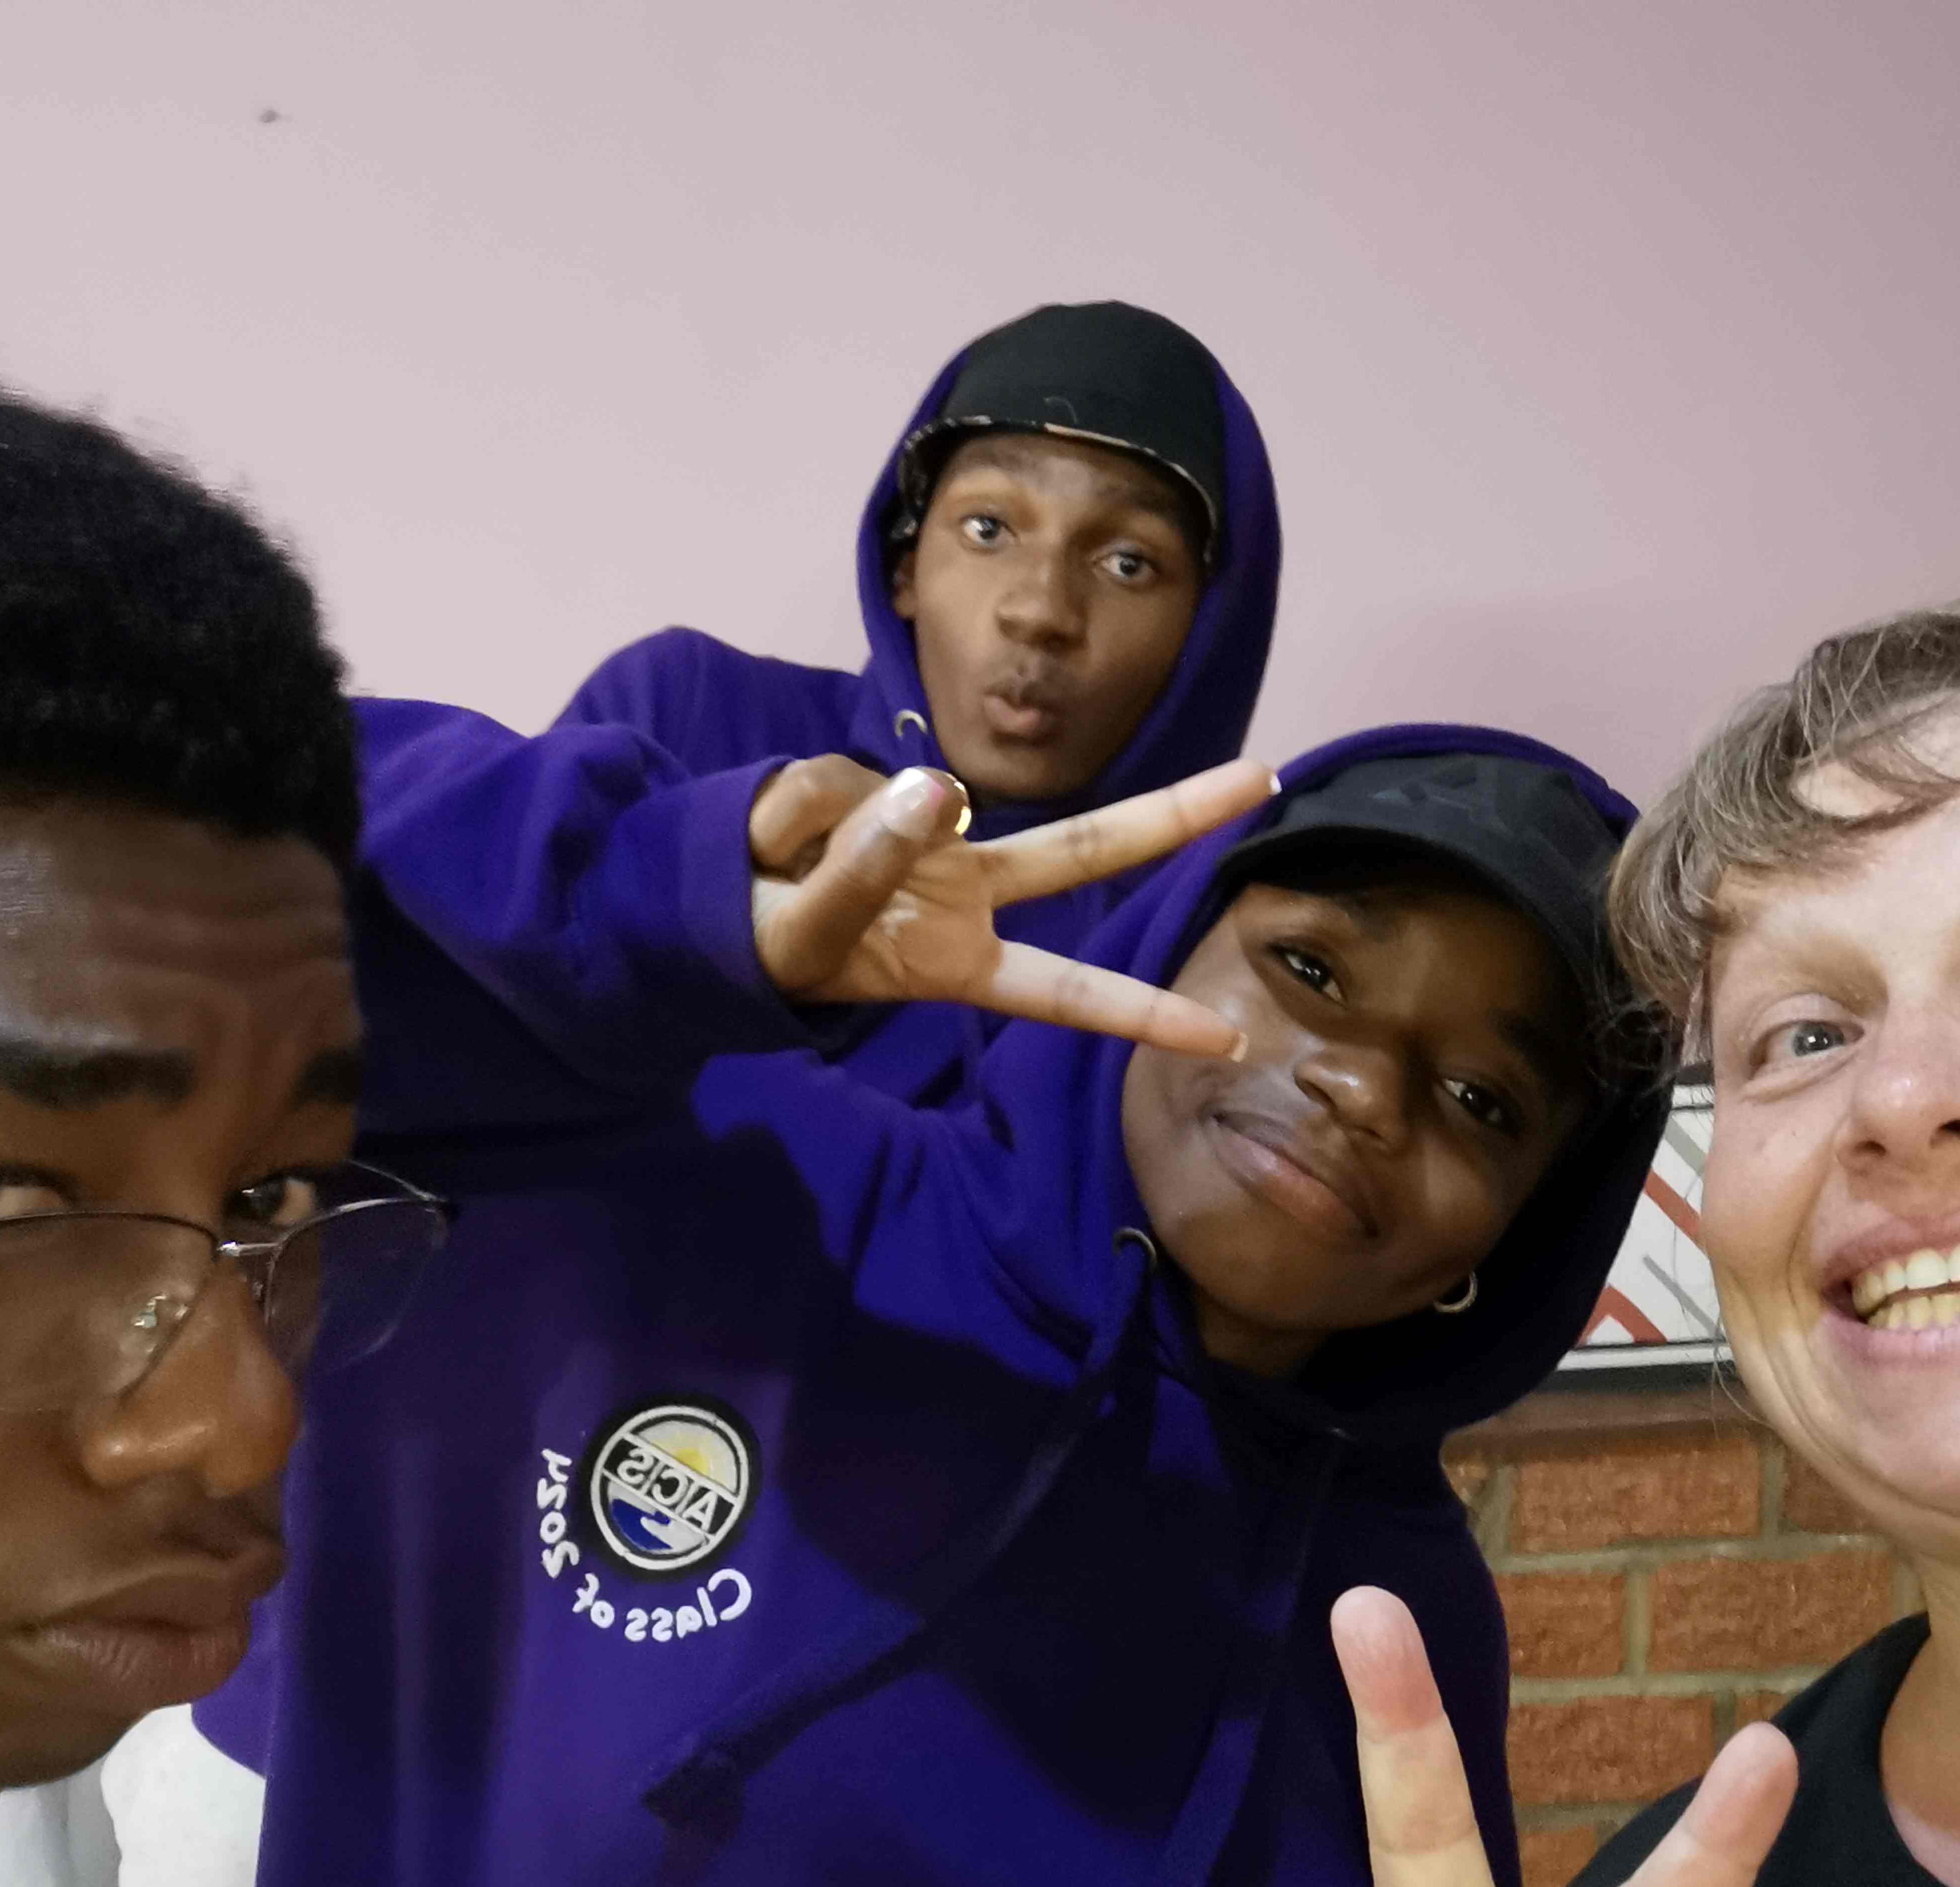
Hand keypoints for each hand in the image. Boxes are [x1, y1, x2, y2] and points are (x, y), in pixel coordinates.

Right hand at [747, 754, 1273, 1055]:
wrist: (696, 905)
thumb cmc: (767, 948)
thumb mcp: (808, 938)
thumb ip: (867, 870)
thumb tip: (935, 789)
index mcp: (960, 959)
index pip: (1066, 992)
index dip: (1142, 1014)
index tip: (1229, 1036)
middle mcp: (968, 889)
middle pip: (1085, 849)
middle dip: (1173, 812)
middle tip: (1263, 777)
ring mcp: (931, 834)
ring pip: (900, 801)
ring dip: (817, 834)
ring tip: (772, 871)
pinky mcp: (880, 784)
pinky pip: (831, 779)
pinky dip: (788, 813)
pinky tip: (768, 838)